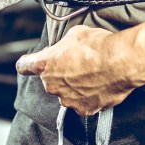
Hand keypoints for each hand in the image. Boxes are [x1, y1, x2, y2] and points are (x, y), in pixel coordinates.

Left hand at [15, 25, 134, 115]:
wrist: (121, 62)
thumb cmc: (97, 45)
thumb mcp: (75, 34)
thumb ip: (63, 46)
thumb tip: (65, 49)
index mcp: (45, 65)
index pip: (24, 66)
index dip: (28, 63)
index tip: (29, 63)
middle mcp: (52, 85)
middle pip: (50, 80)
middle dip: (60, 73)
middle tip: (78, 63)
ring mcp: (68, 100)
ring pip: (66, 93)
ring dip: (74, 86)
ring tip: (92, 75)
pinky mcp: (84, 110)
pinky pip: (83, 103)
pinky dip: (89, 97)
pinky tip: (99, 85)